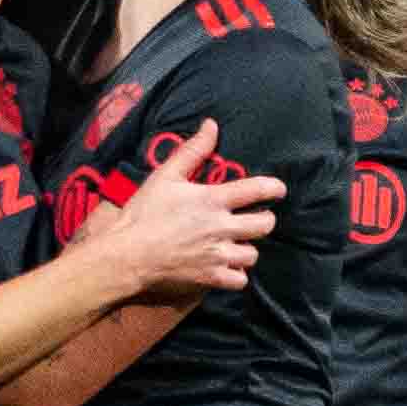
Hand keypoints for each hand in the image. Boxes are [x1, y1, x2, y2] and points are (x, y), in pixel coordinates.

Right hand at [86, 121, 278, 298]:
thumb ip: (192, 150)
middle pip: (264, 225)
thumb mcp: (165, 175)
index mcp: (212, 200)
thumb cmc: (144, 212)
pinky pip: (240, 280)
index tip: (278, 190)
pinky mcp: (211, 277)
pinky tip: (227, 266)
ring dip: (248, 248)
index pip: (257, 190)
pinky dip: (237, 274)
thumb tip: (211, 125)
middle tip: (256, 218)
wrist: (128, 254)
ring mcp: (218, 255)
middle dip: (265, 219)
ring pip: (253, 254)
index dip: (274, 188)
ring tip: (238, 243)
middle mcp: (221, 227)